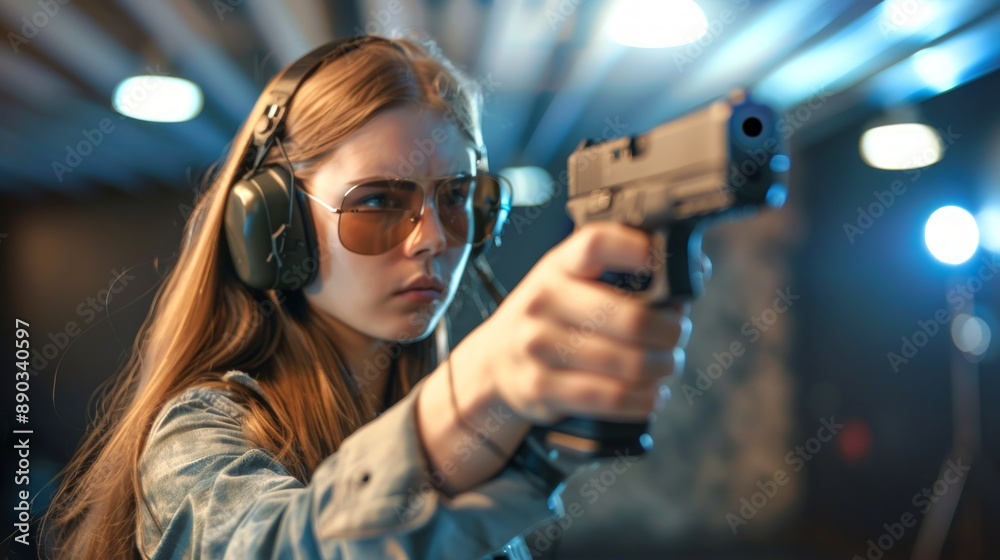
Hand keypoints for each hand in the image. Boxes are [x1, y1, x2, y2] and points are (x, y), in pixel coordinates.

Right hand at [459, 221, 694, 424]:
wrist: (495, 361)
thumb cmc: (553, 316)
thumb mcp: (574, 282)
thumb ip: (624, 273)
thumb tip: (694, 270)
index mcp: (558, 266)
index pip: (597, 243)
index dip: (638, 248)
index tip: (662, 262)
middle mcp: (544, 301)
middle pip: (632, 318)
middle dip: (670, 333)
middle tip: (676, 336)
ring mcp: (538, 345)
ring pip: (628, 364)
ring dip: (661, 369)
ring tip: (665, 366)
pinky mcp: (540, 387)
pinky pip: (610, 398)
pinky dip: (643, 399)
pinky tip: (651, 394)